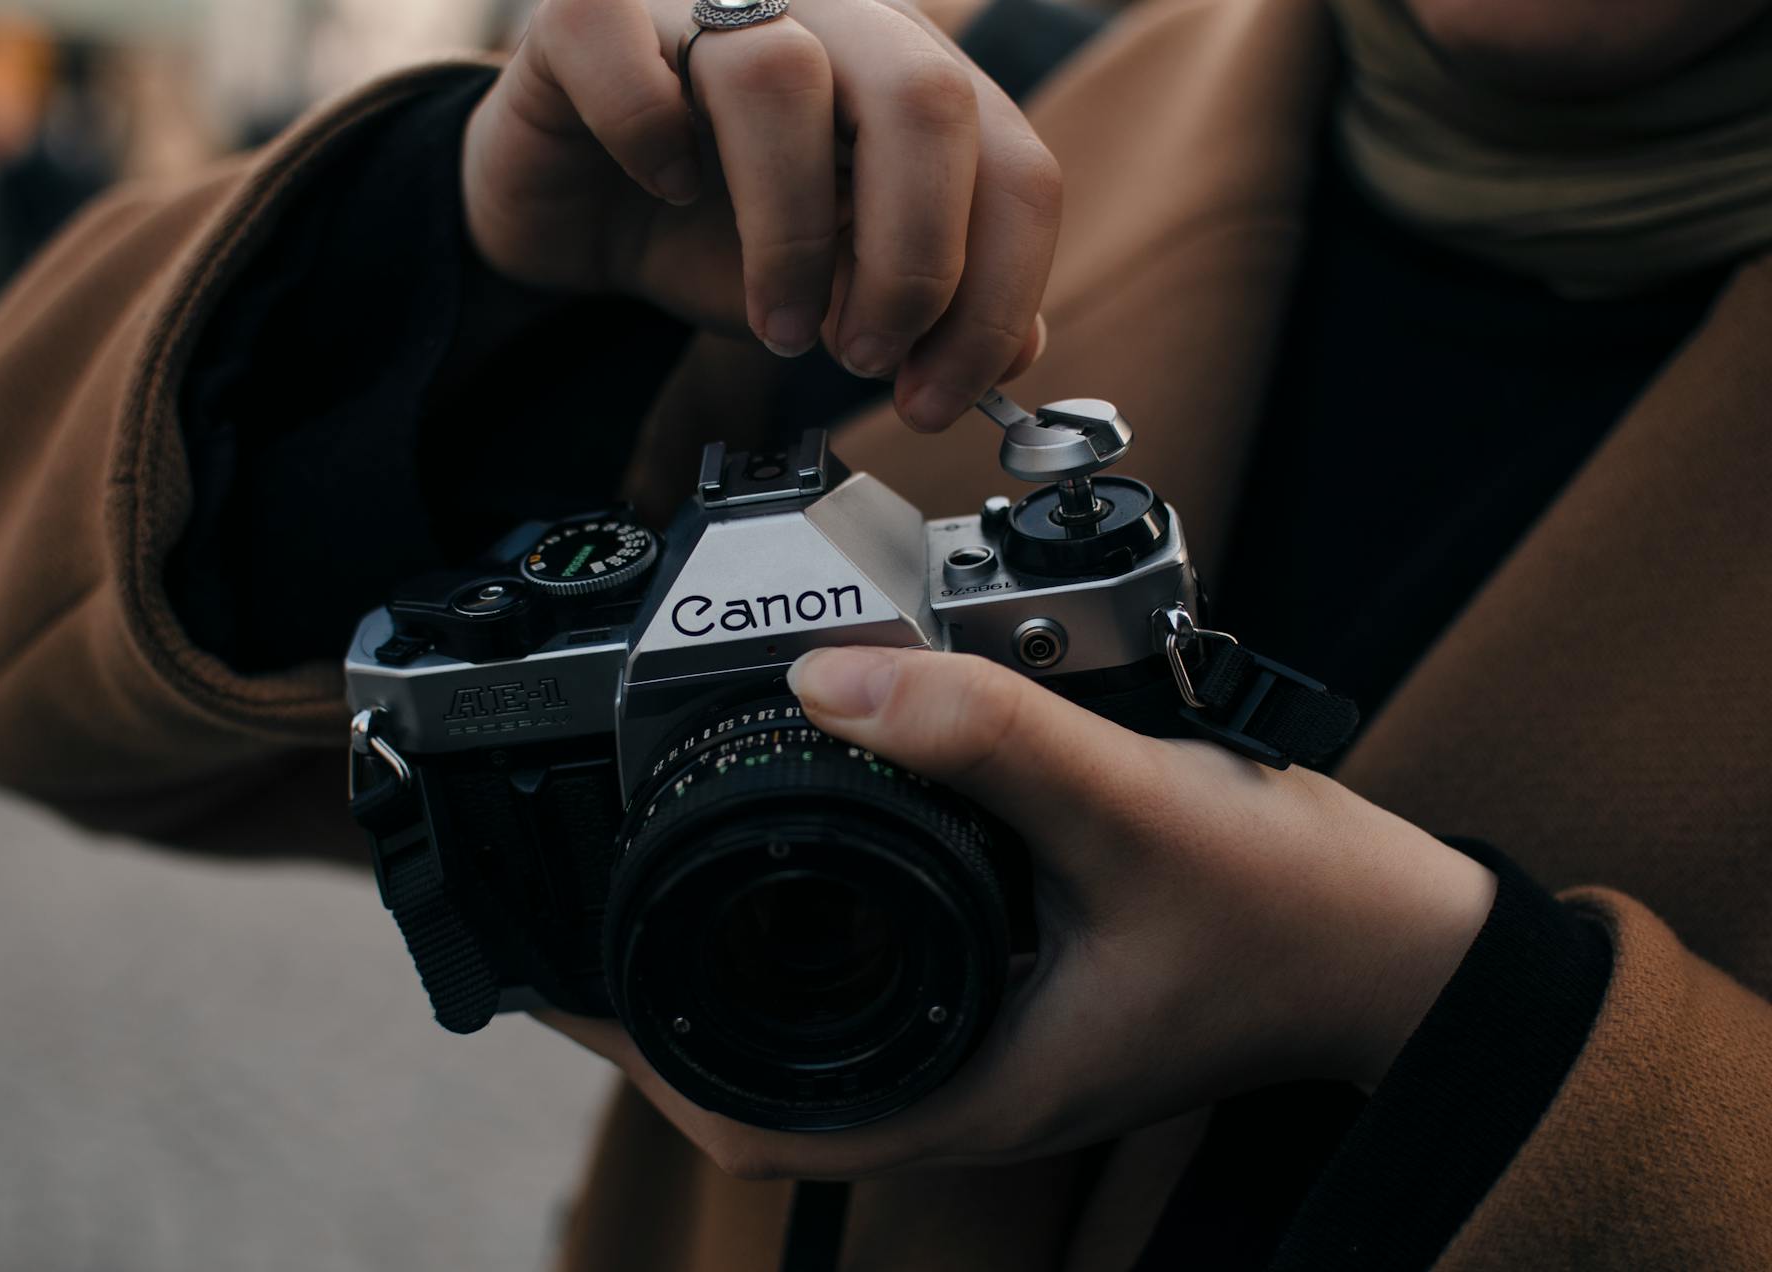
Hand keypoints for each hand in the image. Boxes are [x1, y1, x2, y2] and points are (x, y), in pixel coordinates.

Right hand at [461, 0, 1059, 431]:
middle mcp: (830, 18)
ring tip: (773, 322)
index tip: (939, 395)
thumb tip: (1013, 352)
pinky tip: (660, 186)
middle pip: (925, 99)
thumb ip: (930, 305)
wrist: (574, 202)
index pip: (1011, 166)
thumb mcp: (840, 284)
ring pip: (782, 75)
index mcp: (911, 78)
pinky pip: (623, 50)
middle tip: (866, 356)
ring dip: (790, 233)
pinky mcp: (589, 16)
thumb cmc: (713, 225)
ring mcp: (709, 1)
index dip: (994, 296)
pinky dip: (646, 135)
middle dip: (914, 259)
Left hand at [542, 646, 1495, 1179]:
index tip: (563, 972)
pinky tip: (811, 846)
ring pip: (823, 1029)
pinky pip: (888, 980)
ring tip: (660, 874)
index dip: (642, 1056)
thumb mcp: (1134, 807)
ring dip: (736, 966)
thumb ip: (986, 738)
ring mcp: (997, 1041)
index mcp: (977, 1083)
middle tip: (583, 907)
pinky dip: (822, 930)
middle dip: (660, 1008)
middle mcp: (972, 1077)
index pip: (759, 1120)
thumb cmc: (1296, 911)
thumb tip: (825, 676)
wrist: (1404, 946)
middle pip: (766, 1078)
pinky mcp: (1024, 993)